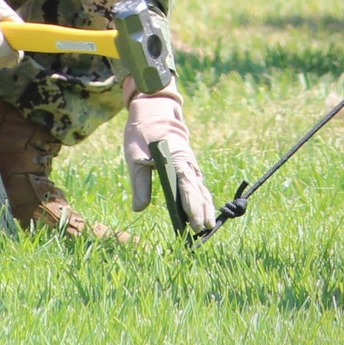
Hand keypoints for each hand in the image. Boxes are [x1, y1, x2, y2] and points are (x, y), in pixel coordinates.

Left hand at [123, 78, 214, 232]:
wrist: (153, 112)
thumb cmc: (142, 134)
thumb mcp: (135, 157)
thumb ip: (140, 183)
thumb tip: (139, 208)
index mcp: (176, 158)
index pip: (187, 185)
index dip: (192, 204)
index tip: (195, 221)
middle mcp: (188, 163)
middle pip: (198, 190)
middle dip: (202, 211)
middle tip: (203, 232)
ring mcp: (191, 165)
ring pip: (202, 189)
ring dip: (206, 208)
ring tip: (207, 228)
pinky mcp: (189, 167)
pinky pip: (198, 185)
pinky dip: (202, 200)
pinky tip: (203, 214)